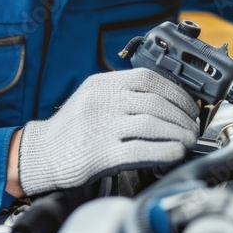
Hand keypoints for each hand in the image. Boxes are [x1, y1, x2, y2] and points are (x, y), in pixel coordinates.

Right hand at [17, 68, 198, 195]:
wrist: (40, 153)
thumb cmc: (72, 128)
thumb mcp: (93, 97)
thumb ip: (123, 93)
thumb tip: (167, 99)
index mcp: (103, 83)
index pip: (150, 79)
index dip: (177, 93)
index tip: (189, 107)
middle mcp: (103, 101)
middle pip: (157, 102)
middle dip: (182, 117)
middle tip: (192, 128)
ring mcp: (101, 127)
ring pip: (153, 124)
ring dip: (178, 134)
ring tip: (187, 141)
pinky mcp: (100, 154)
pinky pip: (141, 150)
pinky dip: (164, 151)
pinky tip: (174, 153)